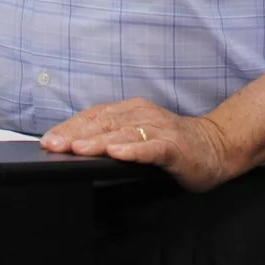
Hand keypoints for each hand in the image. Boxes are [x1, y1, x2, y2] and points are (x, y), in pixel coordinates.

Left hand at [40, 97, 237, 192]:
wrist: (216, 147)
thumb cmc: (172, 144)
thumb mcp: (137, 137)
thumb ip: (113, 138)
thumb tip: (75, 147)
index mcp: (130, 110)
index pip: (94, 116)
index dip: (70, 126)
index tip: (47, 139)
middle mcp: (142, 114)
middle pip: (103, 122)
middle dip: (75, 133)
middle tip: (53, 144)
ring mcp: (159, 129)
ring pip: (123, 133)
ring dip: (98, 141)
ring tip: (77, 148)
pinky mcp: (174, 146)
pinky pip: (151, 148)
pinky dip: (133, 150)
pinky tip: (117, 154)